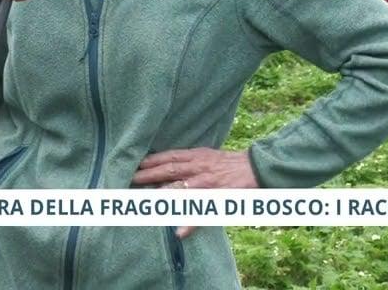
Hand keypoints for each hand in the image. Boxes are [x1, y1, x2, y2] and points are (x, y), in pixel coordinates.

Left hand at [133, 148, 258, 238]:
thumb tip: (167, 161)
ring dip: (164, 197)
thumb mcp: (208, 155)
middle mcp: (200, 169)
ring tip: (147, 204)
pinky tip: (180, 233)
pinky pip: (203, 213)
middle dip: (150, 175)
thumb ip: (189, 159)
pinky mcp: (218, 198)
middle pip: (170, 171)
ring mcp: (208, 184)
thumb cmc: (229, 163)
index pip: (170, 157)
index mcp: (197, 157)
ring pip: (182, 190)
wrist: (256, 167)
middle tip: (131, 179)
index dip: (152, 160)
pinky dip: (191, 223)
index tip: (135, 164)